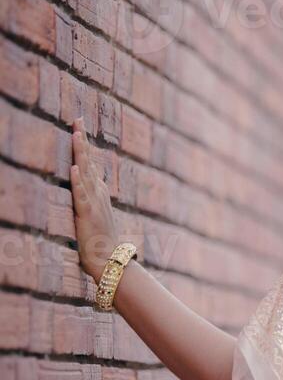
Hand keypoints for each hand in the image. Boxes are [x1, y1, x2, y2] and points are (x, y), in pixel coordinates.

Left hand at [70, 118, 118, 282]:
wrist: (111, 261)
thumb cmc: (102, 242)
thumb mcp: (97, 217)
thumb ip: (92, 201)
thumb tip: (88, 191)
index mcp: (99, 193)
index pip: (90, 163)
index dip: (84, 144)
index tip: (79, 126)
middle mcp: (98, 193)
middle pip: (88, 161)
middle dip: (82, 139)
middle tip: (77, 118)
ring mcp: (94, 202)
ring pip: (85, 173)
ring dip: (80, 153)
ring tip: (75, 134)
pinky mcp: (88, 214)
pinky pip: (82, 195)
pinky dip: (78, 181)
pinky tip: (75, 168)